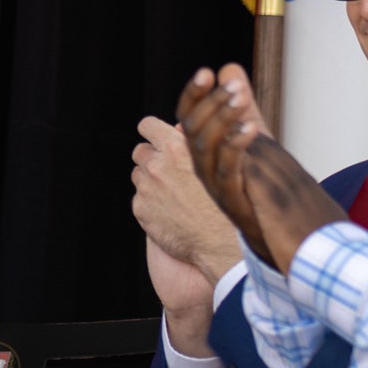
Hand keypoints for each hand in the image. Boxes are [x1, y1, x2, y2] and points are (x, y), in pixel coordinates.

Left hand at [131, 117, 240, 314]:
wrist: (223, 241)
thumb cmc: (228, 200)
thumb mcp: (218, 162)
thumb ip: (194, 144)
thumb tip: (179, 128)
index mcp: (175, 147)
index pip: (147, 125)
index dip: (153, 132)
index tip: (159, 140)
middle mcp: (156, 165)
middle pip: (140, 151)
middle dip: (152, 158)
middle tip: (169, 171)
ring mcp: (146, 188)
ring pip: (138, 175)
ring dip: (150, 181)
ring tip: (173, 194)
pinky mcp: (141, 209)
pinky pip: (140, 199)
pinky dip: (150, 204)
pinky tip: (171, 212)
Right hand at [178, 64, 345, 273]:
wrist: (283, 238)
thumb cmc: (266, 186)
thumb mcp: (253, 139)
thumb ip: (240, 106)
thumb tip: (229, 68)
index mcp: (205, 152)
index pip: (187, 117)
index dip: (193, 94)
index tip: (206, 72)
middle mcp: (203, 168)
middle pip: (192, 129)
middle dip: (210, 103)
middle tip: (233, 85)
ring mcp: (215, 185)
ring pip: (204, 148)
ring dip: (221, 120)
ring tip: (241, 99)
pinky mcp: (233, 200)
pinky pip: (228, 170)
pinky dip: (236, 146)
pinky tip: (252, 127)